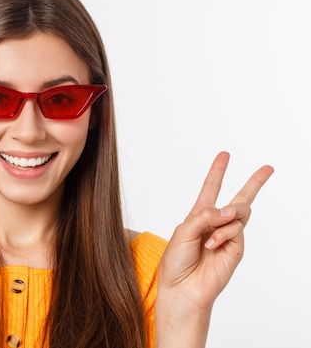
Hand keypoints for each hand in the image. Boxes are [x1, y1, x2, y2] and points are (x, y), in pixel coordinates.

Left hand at [158, 151, 273, 311]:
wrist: (182, 288)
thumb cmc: (176, 262)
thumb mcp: (182, 231)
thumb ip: (204, 216)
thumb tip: (228, 210)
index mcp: (199, 216)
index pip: (210, 189)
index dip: (217, 171)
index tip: (225, 155)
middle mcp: (215, 224)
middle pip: (239, 199)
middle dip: (254, 183)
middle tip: (268, 168)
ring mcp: (228, 236)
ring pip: (240, 211)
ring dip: (227, 216)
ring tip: (213, 231)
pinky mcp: (236, 248)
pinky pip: (236, 229)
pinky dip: (224, 233)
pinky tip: (212, 244)